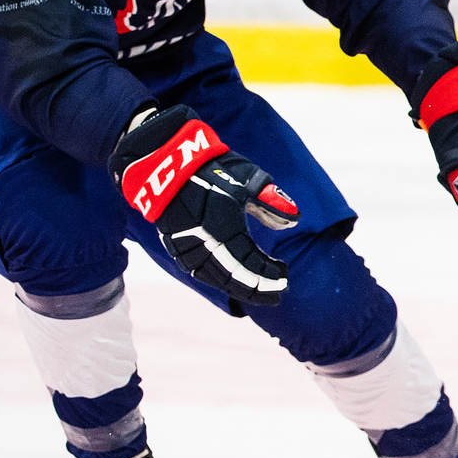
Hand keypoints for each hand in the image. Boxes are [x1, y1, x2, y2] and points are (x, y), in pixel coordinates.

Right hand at [112, 106, 298, 305]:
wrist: (164, 163)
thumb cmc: (211, 168)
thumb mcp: (249, 180)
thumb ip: (271, 202)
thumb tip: (293, 221)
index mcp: (224, 231)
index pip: (250, 265)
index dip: (268, 276)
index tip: (285, 279)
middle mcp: (203, 245)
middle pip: (233, 278)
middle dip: (256, 288)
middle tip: (277, 294)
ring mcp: (186, 247)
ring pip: (215, 278)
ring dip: (238, 287)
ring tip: (258, 291)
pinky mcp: (176, 244)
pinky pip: (199, 271)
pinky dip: (218, 280)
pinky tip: (230, 280)